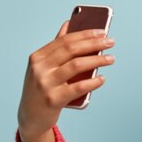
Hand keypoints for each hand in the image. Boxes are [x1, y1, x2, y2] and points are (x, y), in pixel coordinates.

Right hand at [17, 21, 114, 141]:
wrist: (30, 117)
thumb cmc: (41, 90)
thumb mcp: (44, 67)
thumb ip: (56, 47)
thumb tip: (68, 24)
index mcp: (37, 57)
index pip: (64, 40)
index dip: (85, 34)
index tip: (102, 31)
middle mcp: (40, 68)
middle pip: (71, 50)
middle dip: (94, 44)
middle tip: (110, 42)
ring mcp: (46, 84)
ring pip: (76, 66)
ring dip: (97, 60)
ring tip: (111, 59)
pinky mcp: (53, 99)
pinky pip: (78, 87)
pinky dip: (93, 82)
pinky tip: (102, 79)